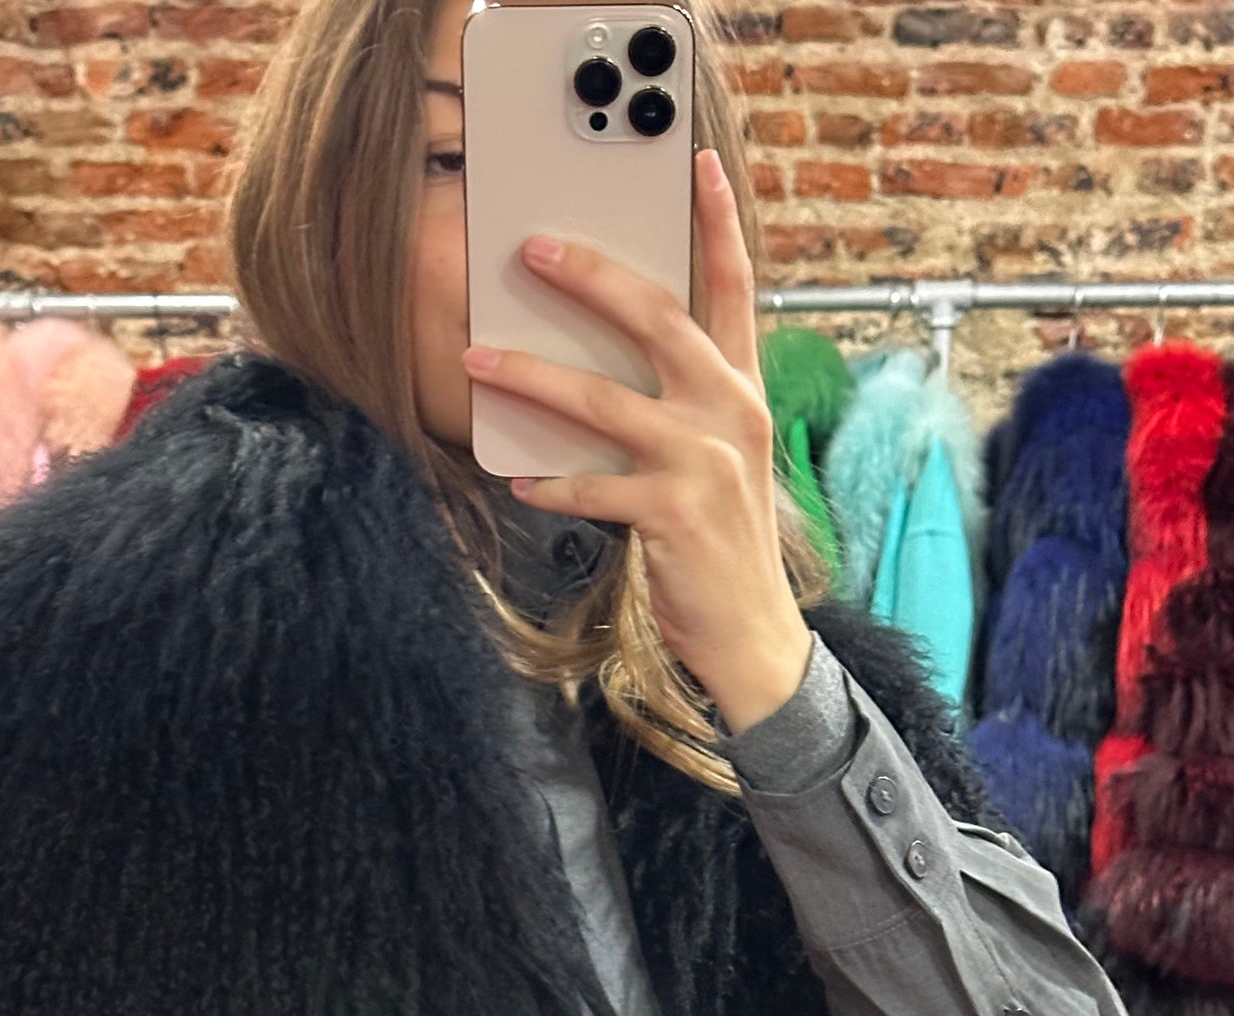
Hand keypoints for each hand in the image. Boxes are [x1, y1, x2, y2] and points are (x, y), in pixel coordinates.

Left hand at [459, 147, 811, 735]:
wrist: (754, 633)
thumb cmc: (722, 544)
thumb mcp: (715, 462)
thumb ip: (677, 407)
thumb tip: (595, 367)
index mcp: (742, 392)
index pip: (734, 291)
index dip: (719, 224)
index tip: (697, 165)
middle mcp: (730, 414)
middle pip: (658, 318)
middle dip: (592, 276)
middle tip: (535, 248)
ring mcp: (704, 463)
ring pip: (603, 400)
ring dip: (533, 376)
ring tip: (479, 358)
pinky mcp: (674, 514)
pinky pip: (593, 488)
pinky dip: (550, 484)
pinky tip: (518, 479)